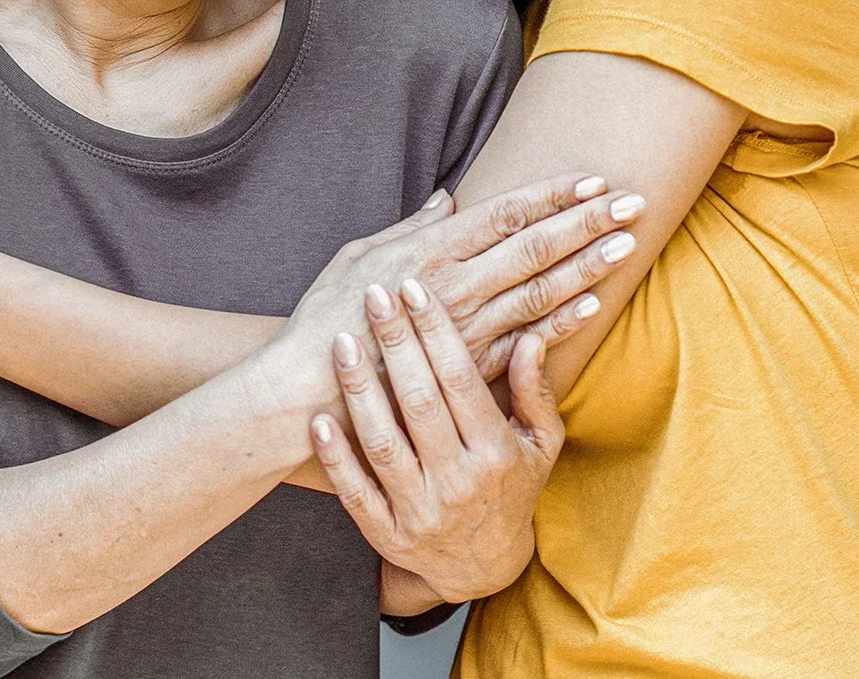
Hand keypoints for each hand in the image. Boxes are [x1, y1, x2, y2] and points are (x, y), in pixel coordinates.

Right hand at [284, 178, 644, 386]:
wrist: (307, 388)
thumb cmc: (326, 317)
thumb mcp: (359, 255)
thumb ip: (411, 227)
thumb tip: (448, 201)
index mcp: (430, 250)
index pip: (506, 214)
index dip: (553, 195)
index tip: (593, 179)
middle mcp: (455, 285)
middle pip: (534, 246)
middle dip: (586, 222)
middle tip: (632, 202)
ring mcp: (466, 328)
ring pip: (539, 290)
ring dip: (586, 266)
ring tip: (626, 246)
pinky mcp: (467, 368)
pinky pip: (524, 342)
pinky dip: (560, 324)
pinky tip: (592, 306)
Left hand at [312, 279, 562, 602]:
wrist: (483, 567)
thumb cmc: (512, 489)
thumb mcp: (541, 445)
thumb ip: (534, 392)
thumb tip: (530, 338)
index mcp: (496, 452)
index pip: (462, 381)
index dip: (436, 332)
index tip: (415, 290)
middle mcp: (459, 481)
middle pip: (419, 402)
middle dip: (395, 343)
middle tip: (374, 296)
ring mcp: (419, 510)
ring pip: (383, 443)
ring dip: (359, 390)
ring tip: (342, 342)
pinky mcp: (386, 533)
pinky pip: (354, 491)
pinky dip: (334, 456)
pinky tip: (317, 418)